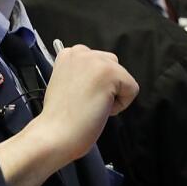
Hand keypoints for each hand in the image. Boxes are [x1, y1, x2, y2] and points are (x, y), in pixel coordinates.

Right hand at [0, 45, 137, 185]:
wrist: (54, 134)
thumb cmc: (59, 118)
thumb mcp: (65, 84)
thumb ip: (80, 75)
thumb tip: (99, 81)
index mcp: (67, 54)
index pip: (97, 62)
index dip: (93, 84)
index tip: (78, 97)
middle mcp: (81, 52)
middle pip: (112, 66)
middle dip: (105, 86)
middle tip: (85, 102)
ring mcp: (96, 60)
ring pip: (123, 77)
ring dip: (113, 94)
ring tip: (91, 105)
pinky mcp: (110, 72)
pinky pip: (132, 89)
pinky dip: (121, 105)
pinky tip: (98, 109)